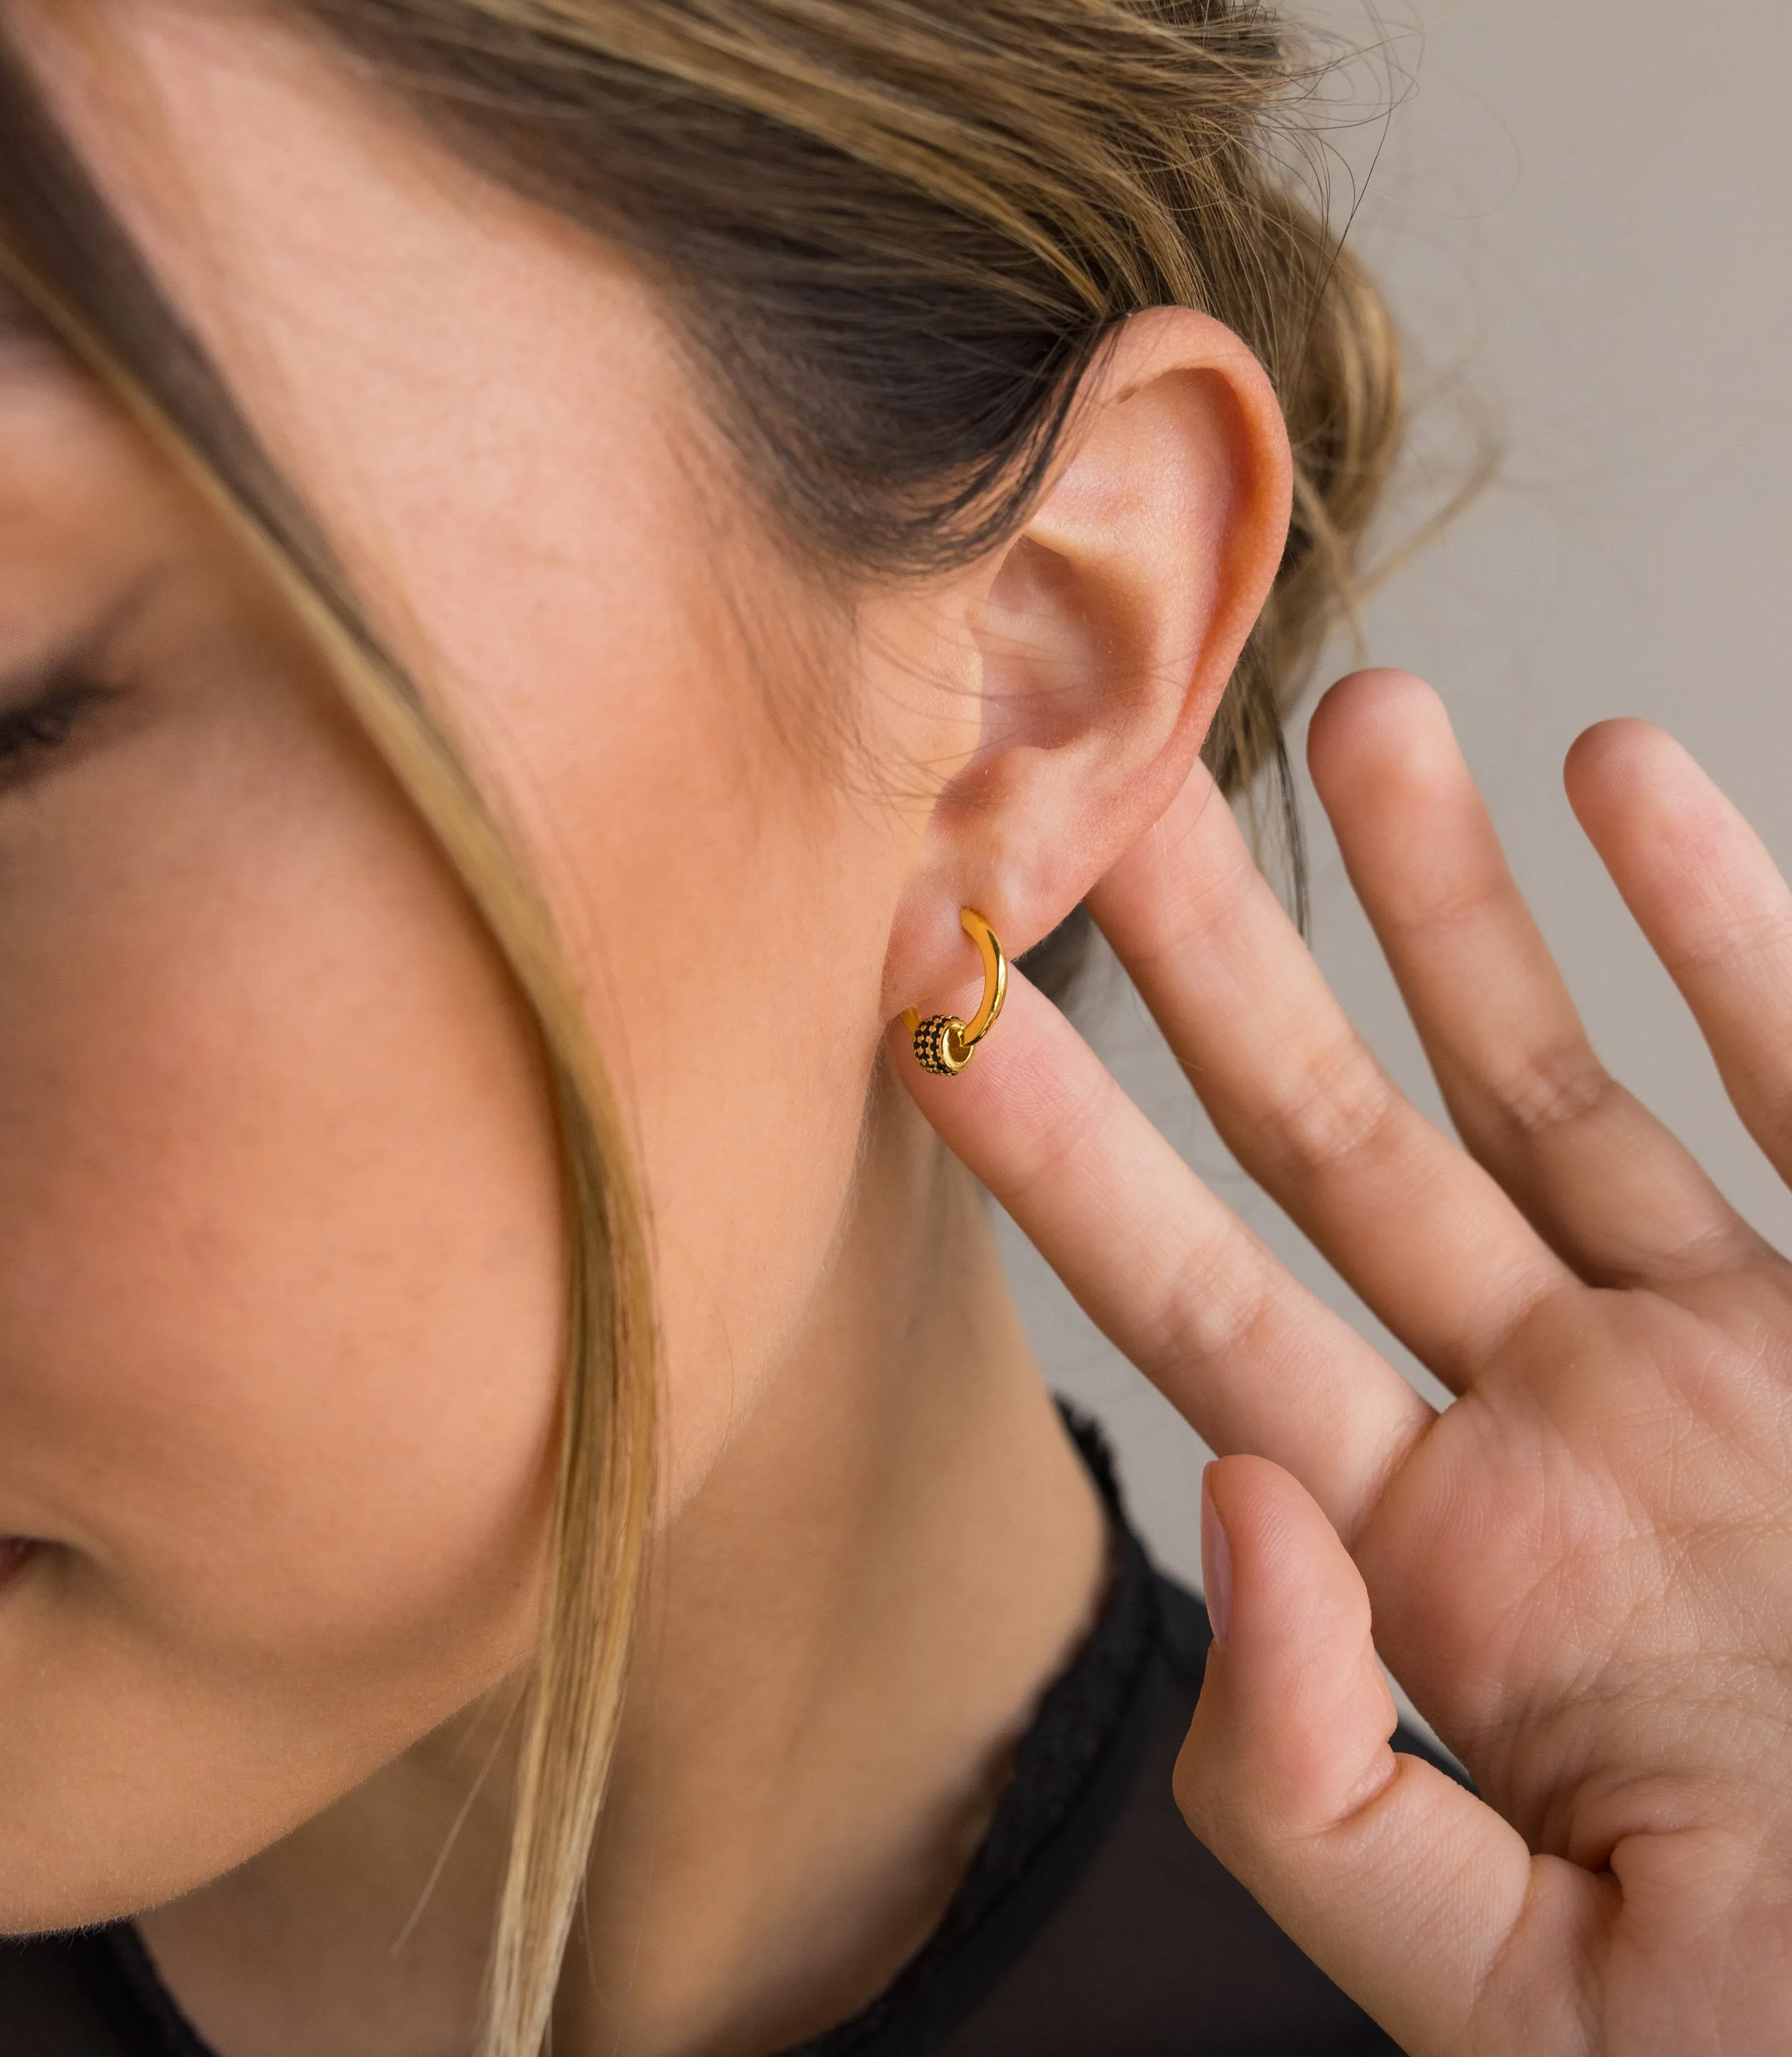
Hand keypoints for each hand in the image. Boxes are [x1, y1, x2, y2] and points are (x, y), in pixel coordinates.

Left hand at [898, 670, 1791, 2054]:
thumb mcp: (1531, 2001)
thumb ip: (1316, 1784)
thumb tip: (1225, 1511)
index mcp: (1451, 1575)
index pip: (1198, 1313)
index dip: (1059, 1158)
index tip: (929, 1000)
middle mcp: (1571, 1430)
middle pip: (1337, 1149)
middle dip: (1212, 969)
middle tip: (1086, 795)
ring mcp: (1741, 1355)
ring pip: (1554, 1075)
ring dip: (1449, 894)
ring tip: (1344, 711)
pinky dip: (1729, 921)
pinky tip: (1615, 774)